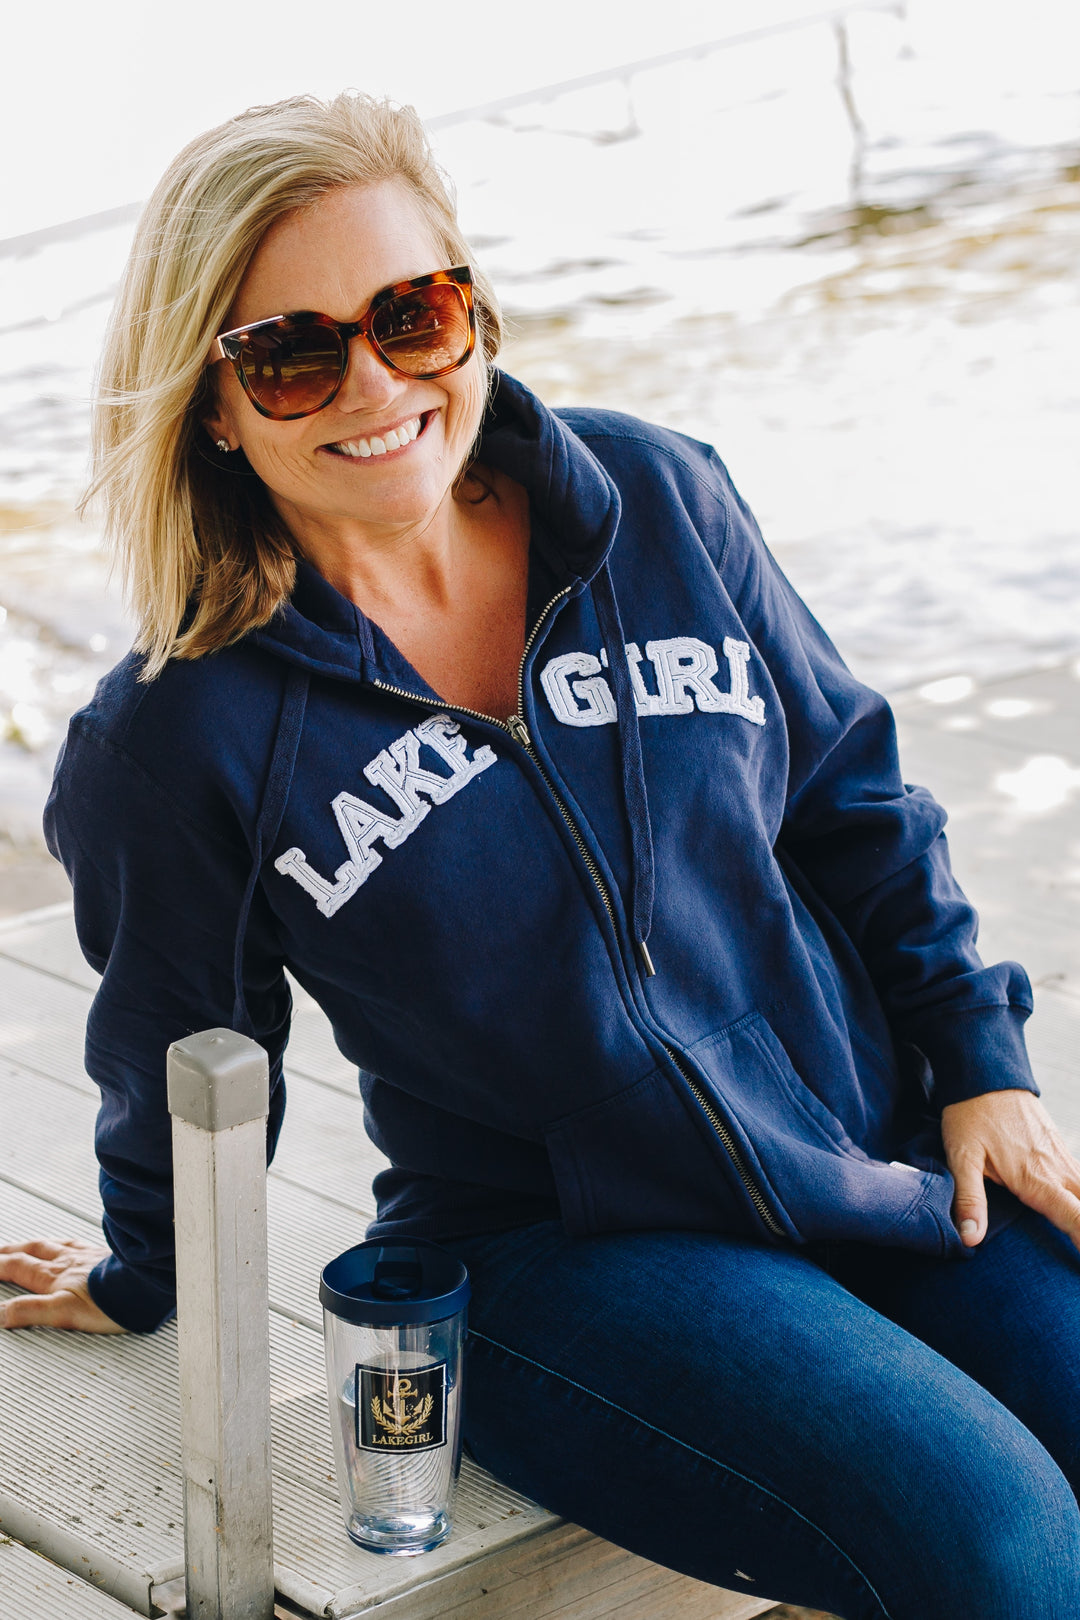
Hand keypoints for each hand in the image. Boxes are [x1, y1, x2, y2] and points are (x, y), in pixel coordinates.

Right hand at [0, 1238, 124, 1332]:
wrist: (149, 1286)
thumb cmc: (113, 1301)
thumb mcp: (63, 1312)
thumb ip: (29, 1311)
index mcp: (55, 1275)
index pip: (16, 1266)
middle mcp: (69, 1260)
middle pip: (31, 1250)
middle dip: (9, 1251)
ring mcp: (88, 1256)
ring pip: (54, 1245)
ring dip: (34, 1245)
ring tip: (26, 1246)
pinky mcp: (106, 1256)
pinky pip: (78, 1244)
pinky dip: (65, 1244)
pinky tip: (71, 1247)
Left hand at [941, 1089, 1079, 1249]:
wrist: (984, 1072)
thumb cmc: (970, 1114)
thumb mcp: (961, 1157)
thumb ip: (970, 1199)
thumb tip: (970, 1238)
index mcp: (1036, 1179)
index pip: (1075, 1219)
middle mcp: (1057, 1169)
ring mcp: (1062, 1156)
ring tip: (1079, 1232)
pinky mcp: (1059, 1145)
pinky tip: (1075, 1200)